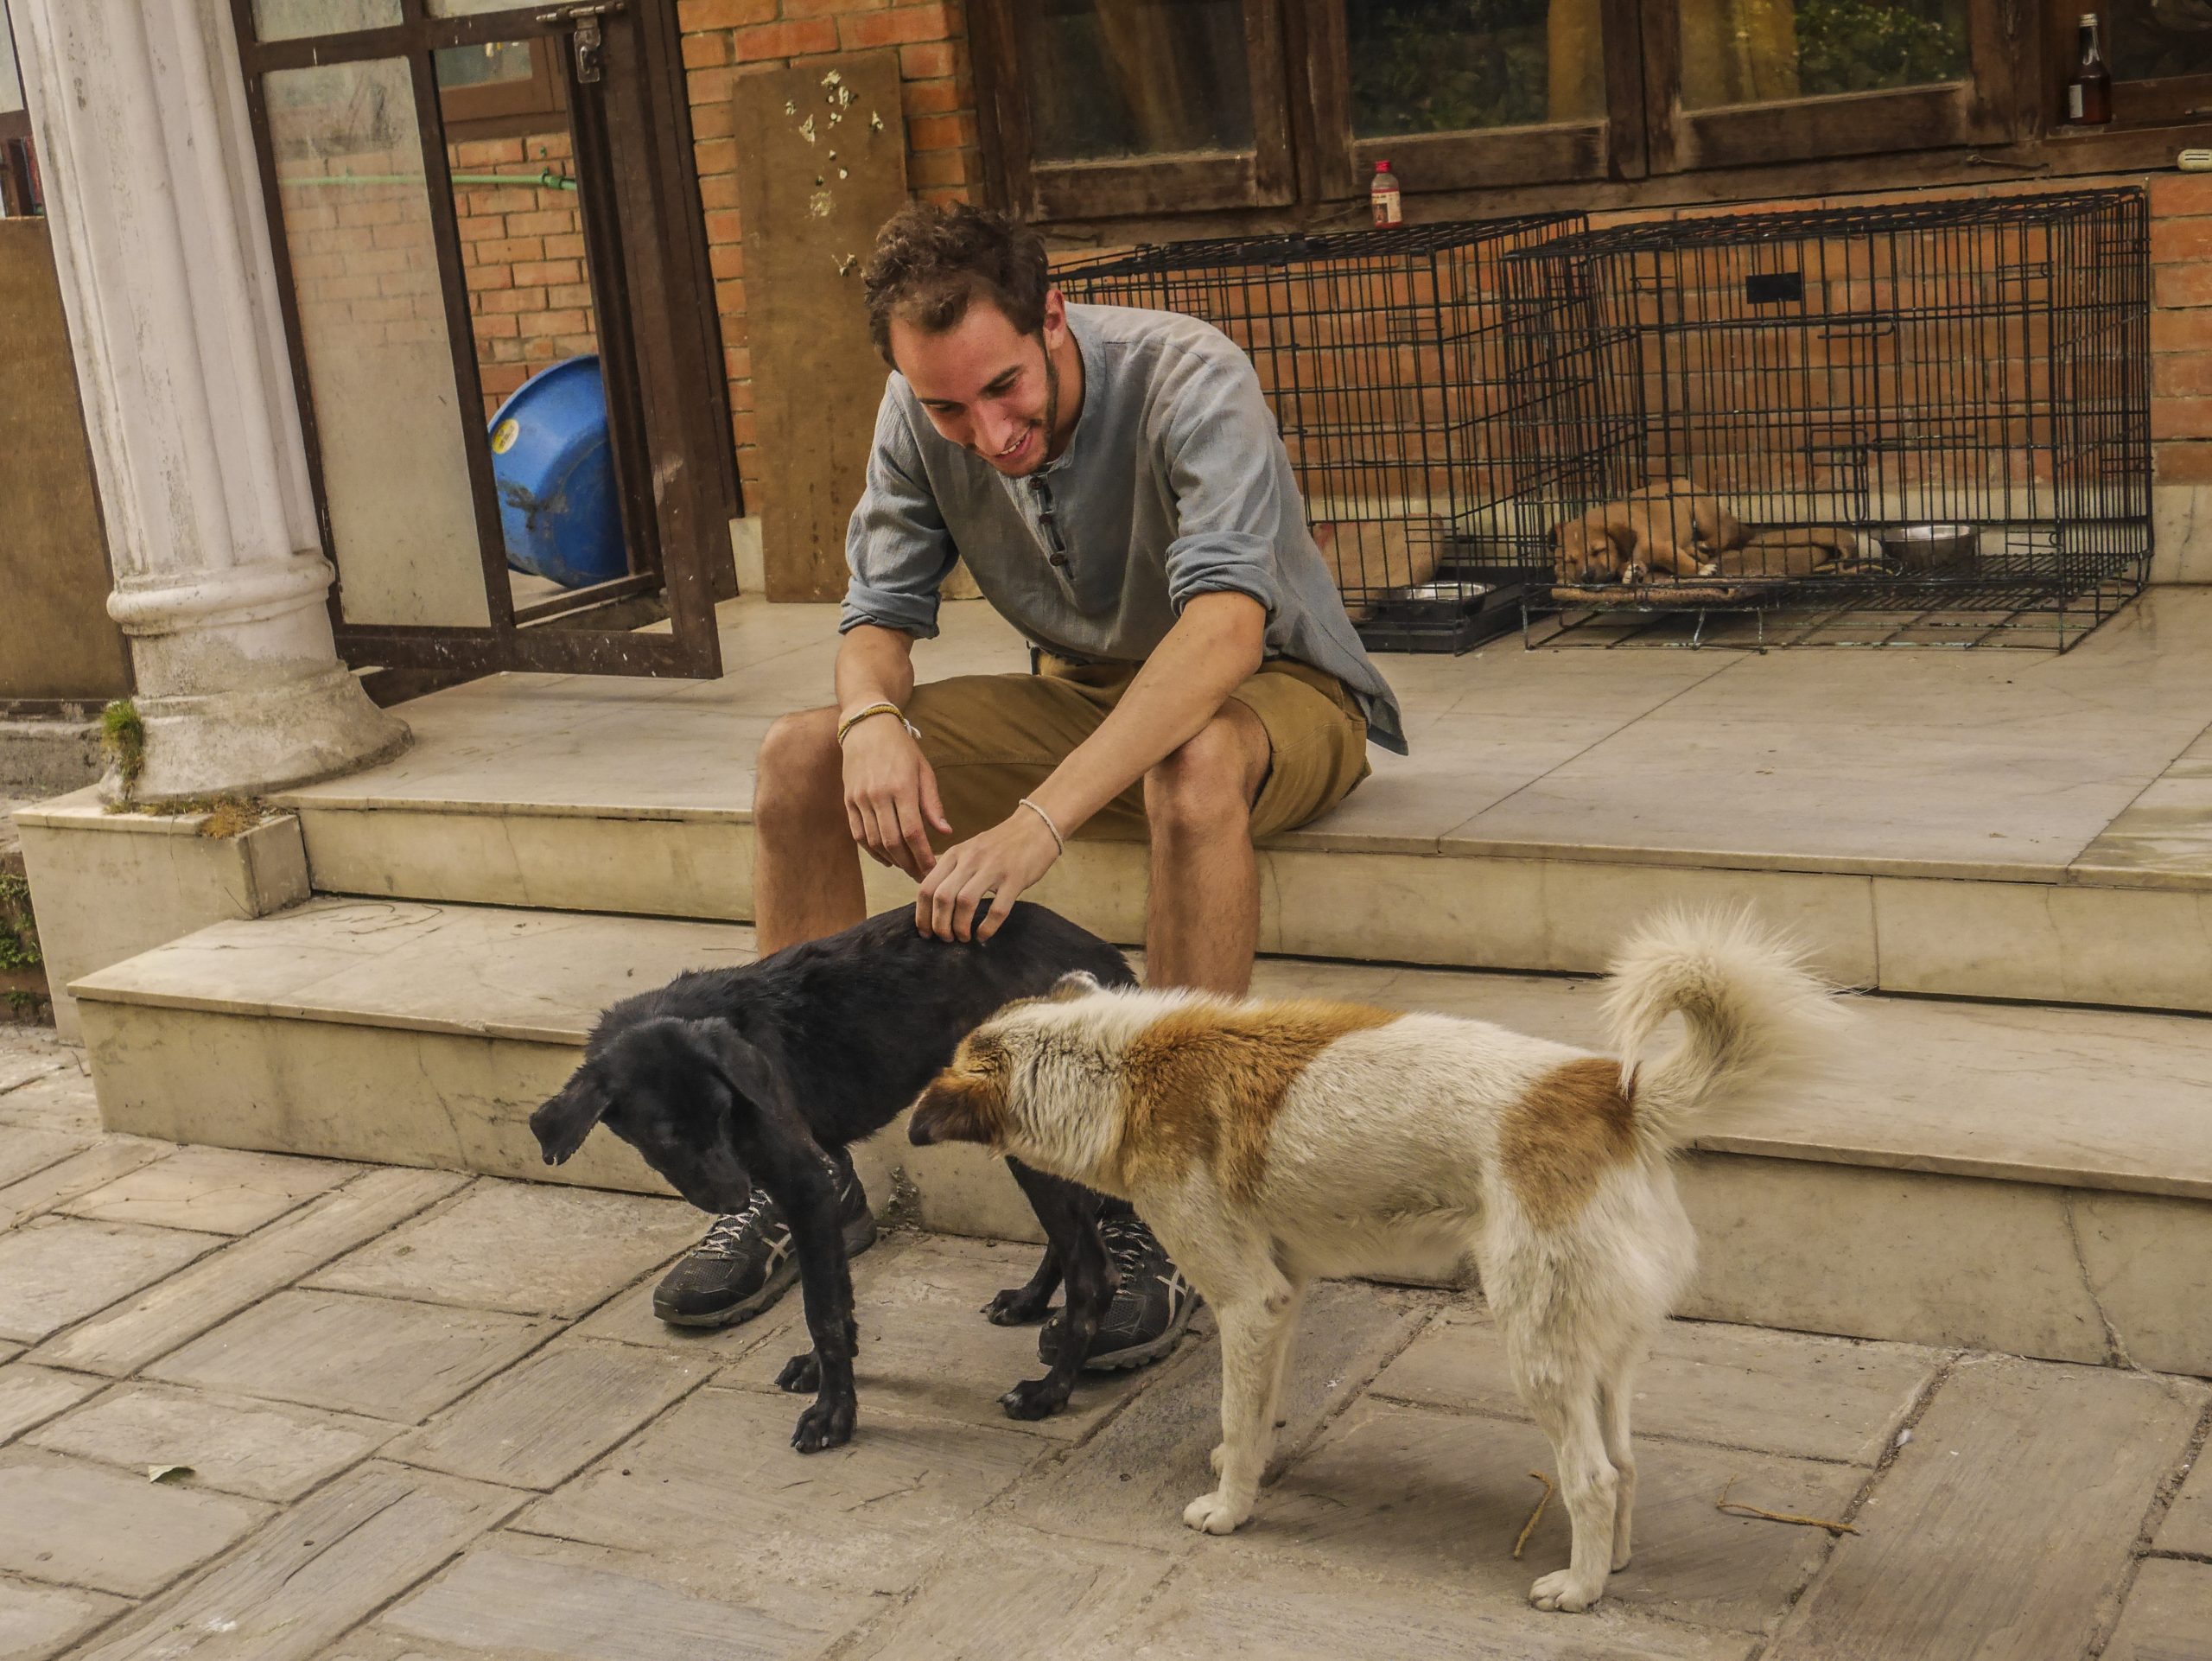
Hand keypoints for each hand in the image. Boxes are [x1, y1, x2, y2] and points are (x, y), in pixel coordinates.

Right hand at [841, 715, 949, 879]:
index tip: (933, 870)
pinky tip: (886, 858)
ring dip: (892, 860)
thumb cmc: (901, 748)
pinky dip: (873, 851)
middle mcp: (879, 795)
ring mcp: (860, 799)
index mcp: (902, 787)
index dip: (923, 856)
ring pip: (875, 842)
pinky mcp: (848, 801)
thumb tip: (945, 833)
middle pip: (893, 843)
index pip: (913, 833)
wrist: (866, 727)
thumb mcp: (924, 771)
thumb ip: (932, 804)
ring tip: (907, 868)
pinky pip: (859, 834)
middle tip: (922, 877)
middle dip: (909, 864)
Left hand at [915, 808, 1060, 942]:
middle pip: (942, 897)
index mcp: (955, 854)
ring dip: (960, 927)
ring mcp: (993, 868)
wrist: (1036, 826)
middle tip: (945, 939)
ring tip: (963, 938)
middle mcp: (970, 860)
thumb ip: (952, 871)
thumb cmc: (1001, 844)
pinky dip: (987, 927)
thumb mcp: (969, 850)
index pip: (927, 887)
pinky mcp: (1015, 878)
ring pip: (965, 903)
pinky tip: (984, 936)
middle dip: (939, 925)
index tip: (925, 932)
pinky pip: (997, 909)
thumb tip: (934, 902)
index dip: (922, 915)